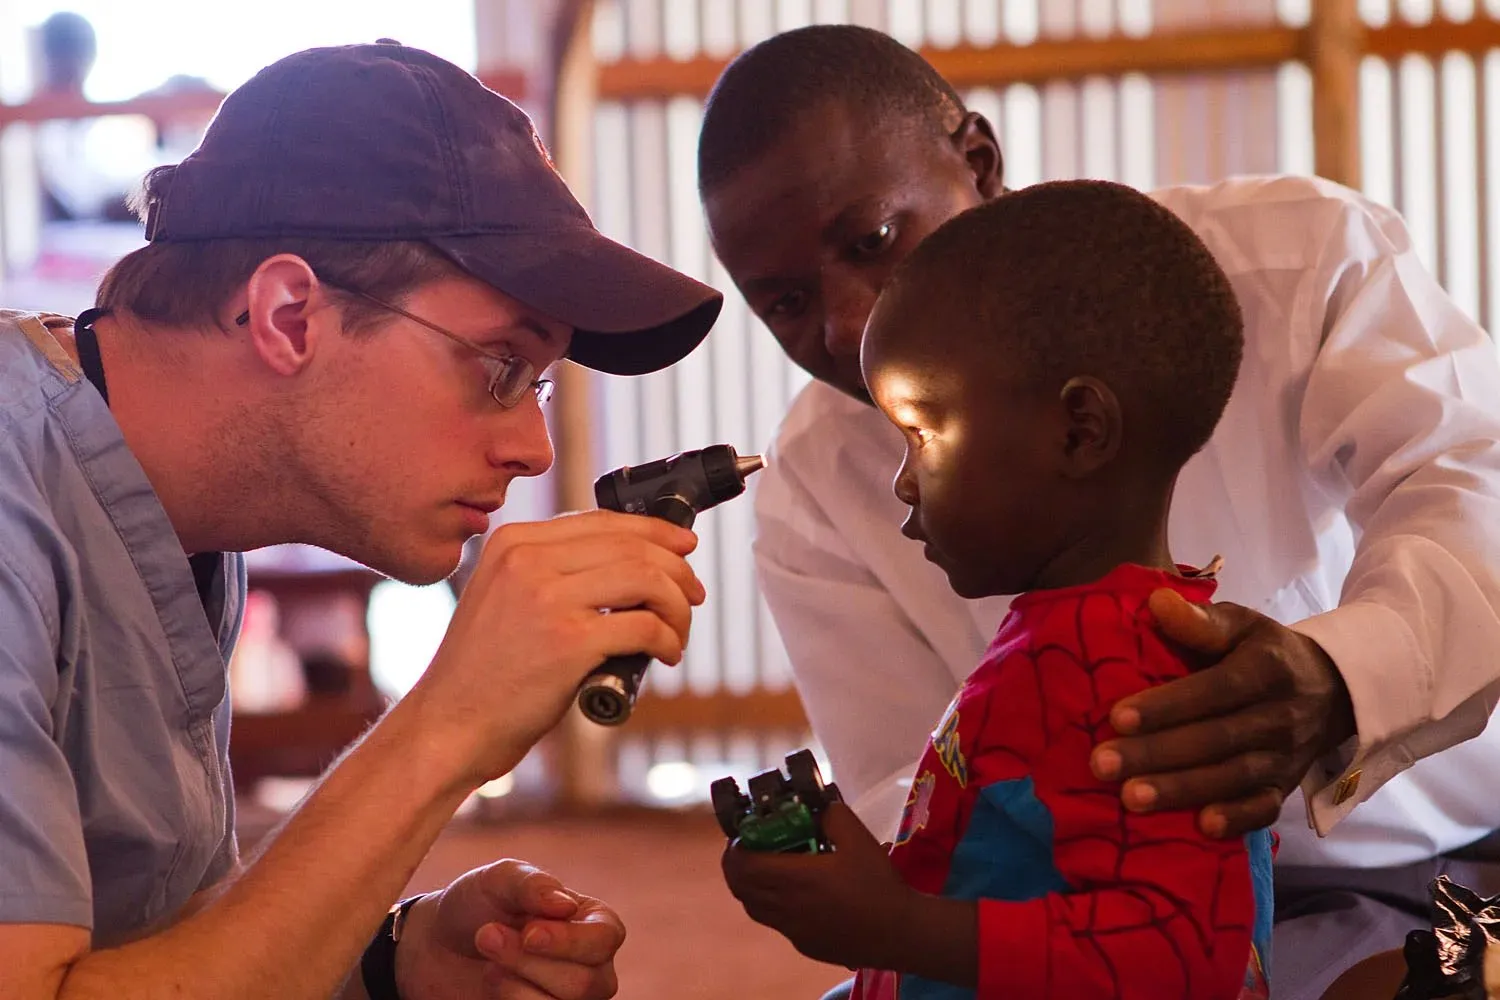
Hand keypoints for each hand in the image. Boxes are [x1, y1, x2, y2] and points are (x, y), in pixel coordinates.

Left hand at [396, 859, 624, 999]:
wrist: (440, 945)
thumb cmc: (479, 904)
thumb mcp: (499, 879)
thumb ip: (532, 885)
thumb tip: (565, 905)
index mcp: (594, 922)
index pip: (605, 939)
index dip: (569, 941)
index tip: (528, 934)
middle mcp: (593, 965)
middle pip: (585, 983)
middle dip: (529, 963)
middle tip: (487, 937)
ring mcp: (568, 998)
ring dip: (515, 987)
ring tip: (490, 964)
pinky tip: (493, 984)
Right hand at [409, 510, 704, 782]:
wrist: (448, 724)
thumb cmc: (484, 672)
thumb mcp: (504, 597)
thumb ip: (551, 572)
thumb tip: (630, 562)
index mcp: (512, 542)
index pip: (602, 520)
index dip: (654, 532)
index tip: (683, 548)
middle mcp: (528, 560)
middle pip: (632, 546)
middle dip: (676, 570)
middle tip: (692, 596)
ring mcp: (547, 598)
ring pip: (647, 579)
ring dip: (677, 606)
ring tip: (678, 632)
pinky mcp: (568, 641)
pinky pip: (644, 627)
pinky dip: (667, 640)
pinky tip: (666, 655)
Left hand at [720, 803, 914, 969]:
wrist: (901, 932)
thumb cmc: (878, 884)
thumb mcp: (858, 837)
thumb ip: (831, 814)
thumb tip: (817, 807)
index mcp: (795, 880)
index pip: (742, 866)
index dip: (735, 849)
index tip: (744, 835)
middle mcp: (786, 908)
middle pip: (740, 888)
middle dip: (737, 866)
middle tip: (751, 848)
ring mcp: (794, 931)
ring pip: (755, 909)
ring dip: (752, 887)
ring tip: (770, 869)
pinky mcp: (805, 945)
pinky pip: (777, 923)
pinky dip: (774, 906)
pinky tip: (799, 895)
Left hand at [1090, 590, 1356, 837]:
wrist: (1329, 690)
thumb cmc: (1263, 653)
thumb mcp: (1241, 625)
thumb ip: (1200, 621)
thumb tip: (1156, 602)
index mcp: (1266, 670)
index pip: (1213, 690)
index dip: (1166, 705)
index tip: (1116, 717)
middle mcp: (1279, 716)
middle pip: (1214, 739)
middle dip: (1156, 754)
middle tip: (1102, 764)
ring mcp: (1285, 757)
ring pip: (1232, 777)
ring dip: (1181, 790)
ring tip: (1131, 799)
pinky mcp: (1285, 787)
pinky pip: (1264, 808)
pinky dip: (1237, 819)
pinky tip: (1202, 828)